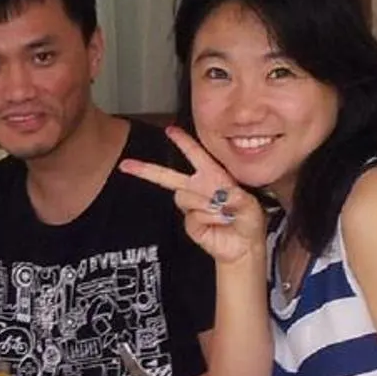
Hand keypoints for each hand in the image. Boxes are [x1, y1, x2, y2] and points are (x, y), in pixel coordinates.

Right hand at [117, 126, 268, 267]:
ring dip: (206, 204)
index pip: (196, 155)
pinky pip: (193, 216)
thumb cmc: (248, 220)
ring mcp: (192, 207)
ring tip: (223, 212)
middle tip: (126, 165)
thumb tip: (221, 195)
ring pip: (184, 197)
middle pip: (166, 177)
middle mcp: (197, 189)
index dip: (183, 142)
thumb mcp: (250, 203)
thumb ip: (237, 196)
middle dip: (146, 170)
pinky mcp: (190, 224)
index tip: (170, 130)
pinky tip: (219, 223)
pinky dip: (210, 219)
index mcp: (212, 177)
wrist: (244, 246)